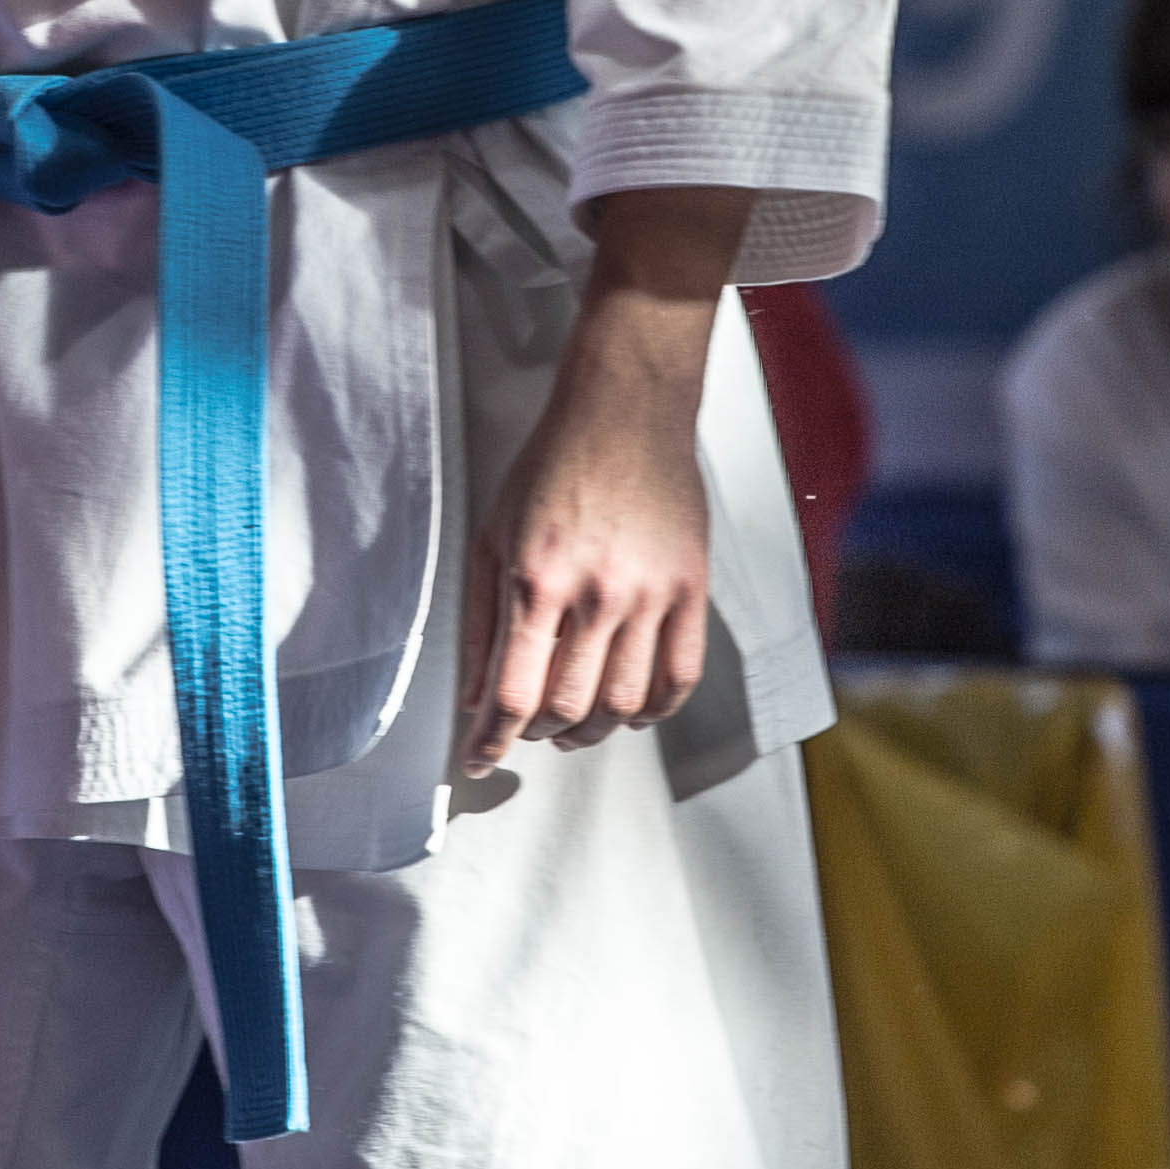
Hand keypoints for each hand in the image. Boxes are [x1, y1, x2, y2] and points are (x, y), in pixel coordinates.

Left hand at [459, 186, 749, 774]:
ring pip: (626, 704)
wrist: (624, 410)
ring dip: (594, 729)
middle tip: (529, 728)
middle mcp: (598, 593)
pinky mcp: (693, 588)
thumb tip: (477, 699)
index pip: (514, 693)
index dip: (491, 741)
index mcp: (537, 578)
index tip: (479, 758)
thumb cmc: (551, 468)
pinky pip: (681, 677)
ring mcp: (653, 593)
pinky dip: (655, 711)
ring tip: (577, 723)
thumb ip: (481, 622)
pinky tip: (632, 710)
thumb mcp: (492, 536)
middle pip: (569, 708)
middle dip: (540, 733)